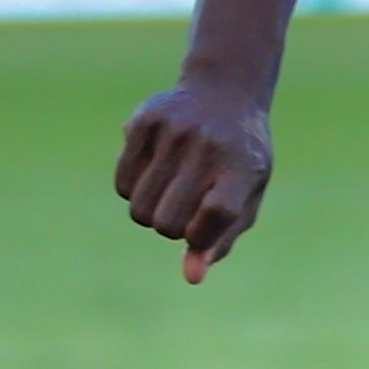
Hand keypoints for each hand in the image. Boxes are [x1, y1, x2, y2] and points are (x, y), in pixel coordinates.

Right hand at [115, 78, 274, 282]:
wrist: (225, 91)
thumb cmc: (239, 159)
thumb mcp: (246, 196)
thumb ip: (222, 239)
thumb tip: (192, 277)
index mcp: (243, 167)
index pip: (216, 214)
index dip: (201, 235)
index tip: (200, 230)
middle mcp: (208, 146)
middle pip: (169, 222)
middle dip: (173, 228)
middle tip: (187, 207)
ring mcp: (173, 132)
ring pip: (140, 209)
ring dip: (152, 213)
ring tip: (171, 192)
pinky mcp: (143, 122)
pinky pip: (122, 185)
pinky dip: (133, 192)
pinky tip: (154, 174)